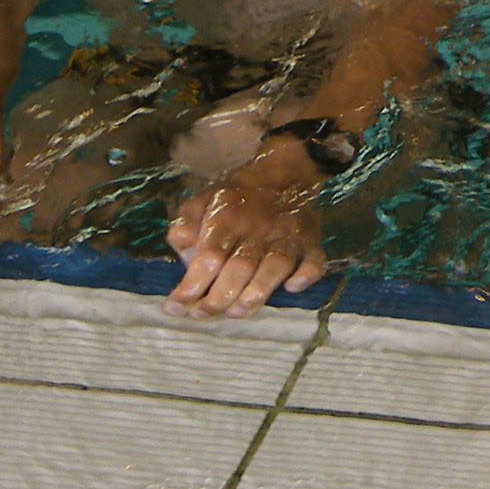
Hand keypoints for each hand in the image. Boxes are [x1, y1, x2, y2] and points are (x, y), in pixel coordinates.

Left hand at [165, 156, 327, 318]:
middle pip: (241, 267)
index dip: (192, 286)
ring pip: (276, 266)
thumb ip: (185, 225)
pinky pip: (315, 260)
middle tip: (202, 314)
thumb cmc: (235, 198)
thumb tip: (185, 251)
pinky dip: (306, 275)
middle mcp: (258, 227)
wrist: (281, 174)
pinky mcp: (310, 240)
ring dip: (256, 294)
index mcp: (227, 218)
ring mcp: (287, 234)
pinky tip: (291, 287)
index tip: (175, 306)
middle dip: (219, 298)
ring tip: (236, 312)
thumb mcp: (200, 202)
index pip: (209, 257)